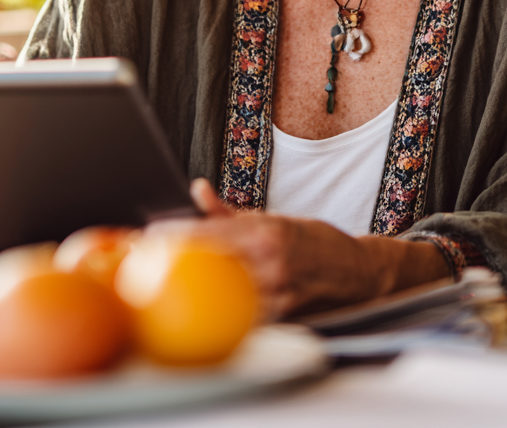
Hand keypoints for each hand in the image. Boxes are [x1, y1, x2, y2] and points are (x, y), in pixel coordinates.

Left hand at [175, 179, 448, 317]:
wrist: (355, 271)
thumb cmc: (310, 241)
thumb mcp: (271, 218)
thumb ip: (228, 210)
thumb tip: (197, 190)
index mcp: (267, 233)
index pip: (211, 233)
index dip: (178, 234)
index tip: (152, 234)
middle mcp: (271, 262)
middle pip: (211, 264)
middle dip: (179, 260)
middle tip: (151, 258)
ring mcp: (276, 293)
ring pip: (223, 293)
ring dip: (196, 286)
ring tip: (172, 280)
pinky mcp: (280, 317)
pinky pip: (242, 314)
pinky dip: (221, 307)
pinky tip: (202, 303)